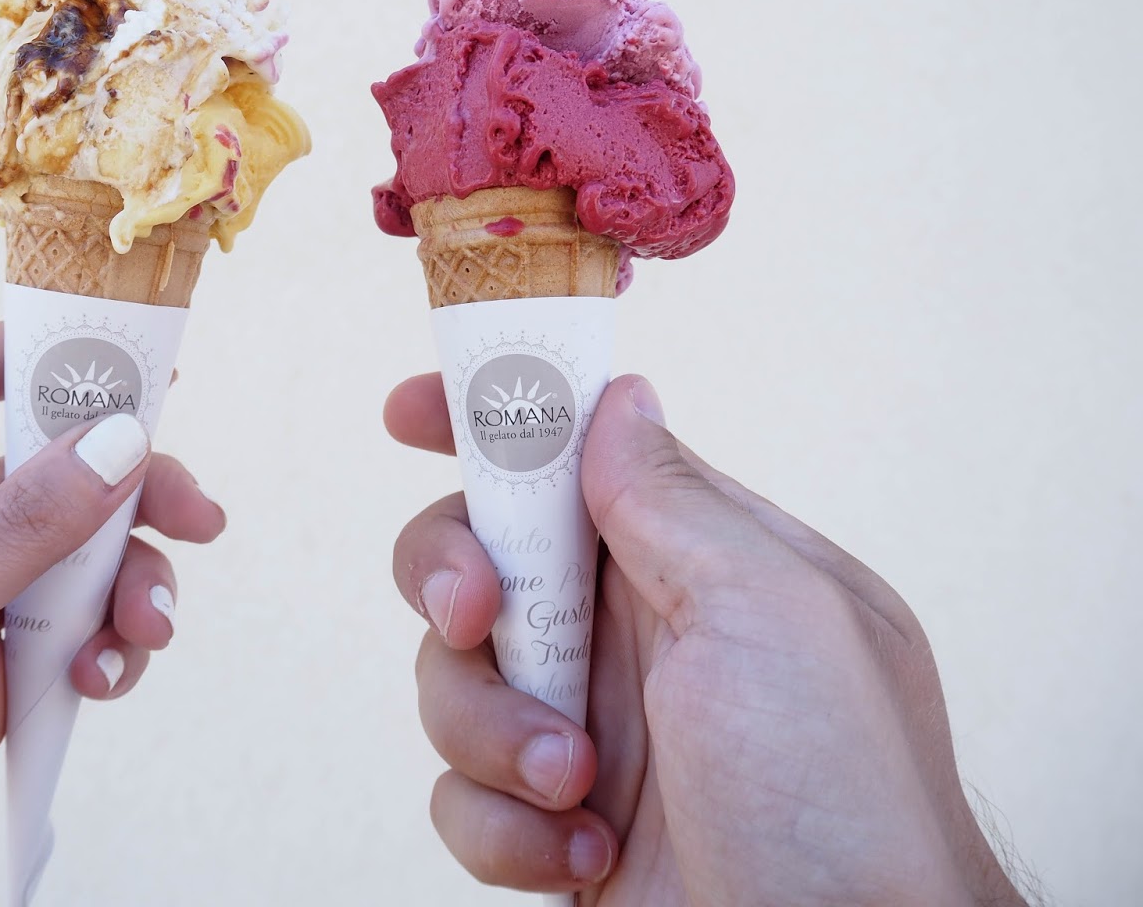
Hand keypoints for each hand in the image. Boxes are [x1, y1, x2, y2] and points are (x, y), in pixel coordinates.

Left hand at [0, 323, 224, 906]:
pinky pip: (67, 649)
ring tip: (143, 633)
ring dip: (126, 589)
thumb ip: (20, 530)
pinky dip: (103, 658)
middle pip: (48, 479)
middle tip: (198, 519)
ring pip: (72, 569)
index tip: (146, 367)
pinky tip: (100, 683)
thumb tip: (120, 439)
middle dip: (128, 494)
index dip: (52, 359)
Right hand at [388, 372, 1025, 905]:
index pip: (577, 456)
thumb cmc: (843, 802)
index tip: (410, 412)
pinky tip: (582, 853)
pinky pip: (459, 793)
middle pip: (482, 556)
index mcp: (697, 559)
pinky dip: (501, 826)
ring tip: (575, 782)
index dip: (489, 421)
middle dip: (452, 576)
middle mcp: (635, 634)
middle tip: (475, 613)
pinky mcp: (550, 820)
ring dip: (491, 730)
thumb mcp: (770, 611)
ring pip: (451, 678)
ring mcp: (589, 728)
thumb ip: (672, 499)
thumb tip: (617, 400)